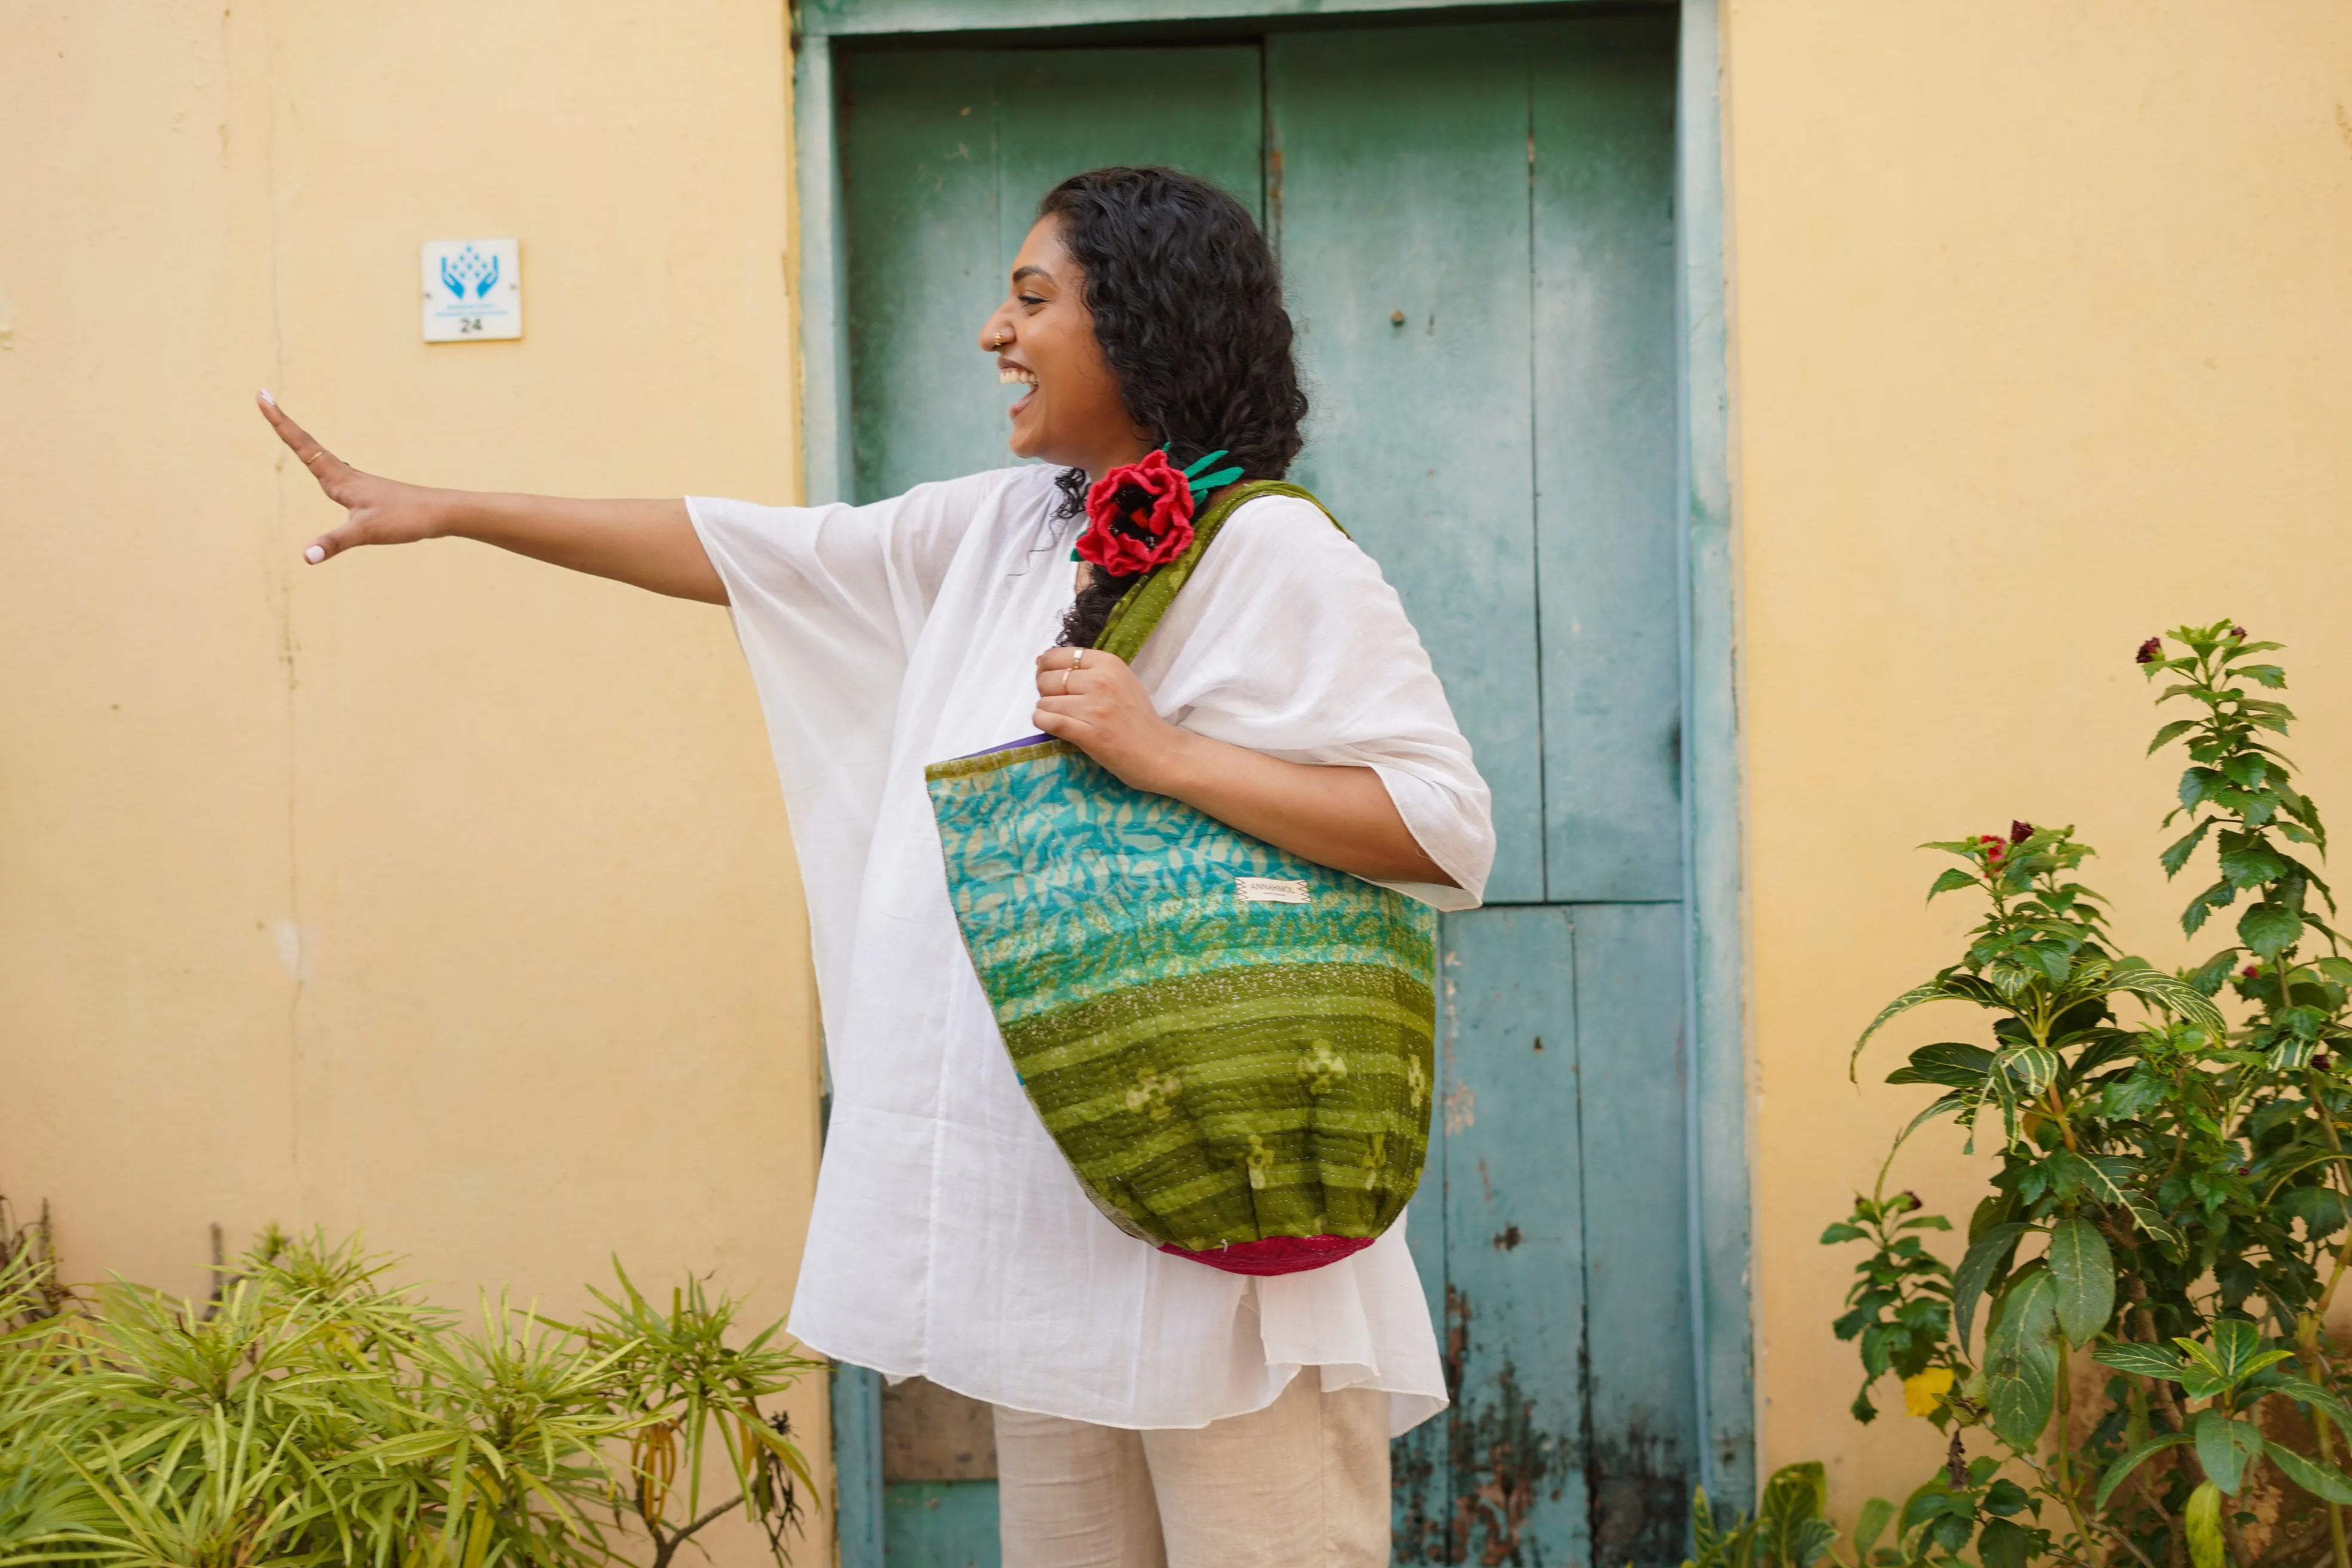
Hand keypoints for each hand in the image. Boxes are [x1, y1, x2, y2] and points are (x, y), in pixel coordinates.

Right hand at [257, 391, 447, 562]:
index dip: (280, 422)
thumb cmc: (406, 519)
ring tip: (283, 424)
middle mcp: (344, 474)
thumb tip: (306, 556)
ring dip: (299, 438)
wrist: (441, 513)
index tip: (262, 395)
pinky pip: (333, 470)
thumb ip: (335, 543)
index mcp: (339, 478)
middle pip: (306, 443)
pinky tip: (324, 467)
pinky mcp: (365, 492)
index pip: (302, 444)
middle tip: (263, 397)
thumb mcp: (366, 533)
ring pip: (320, 455)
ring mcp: (355, 482)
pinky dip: (318, 459)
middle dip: (282, 423)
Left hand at [1032, 646, 1192, 792]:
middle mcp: (1100, 681)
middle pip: (1047, 679)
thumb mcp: (1121, 680)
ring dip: (1047, 712)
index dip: (1046, 669)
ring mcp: (1094, 708)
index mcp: (1108, 663)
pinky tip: (1055, 727)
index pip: (1057, 656)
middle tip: (1060, 705)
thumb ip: (1090, 670)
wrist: (1161, 753)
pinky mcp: (1088, 734)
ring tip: (1064, 719)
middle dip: (1045, 692)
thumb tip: (1043, 661)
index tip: (1051, 681)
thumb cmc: (1139, 718)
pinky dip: (1044, 724)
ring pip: (1044, 702)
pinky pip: (1047, 721)